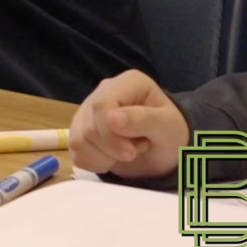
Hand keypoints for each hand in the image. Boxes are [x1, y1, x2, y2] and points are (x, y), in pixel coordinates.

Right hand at [69, 69, 189, 179]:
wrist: (166, 150)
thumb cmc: (171, 133)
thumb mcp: (168, 126)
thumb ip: (144, 120)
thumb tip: (112, 118)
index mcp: (126, 83)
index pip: (101, 104)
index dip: (111, 133)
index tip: (130, 153)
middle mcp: (101, 93)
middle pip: (89, 127)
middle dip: (113, 149)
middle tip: (137, 149)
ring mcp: (87, 111)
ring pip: (78, 141)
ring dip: (105, 157)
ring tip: (127, 150)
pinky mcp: (80, 130)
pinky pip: (76, 152)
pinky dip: (95, 163)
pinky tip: (113, 157)